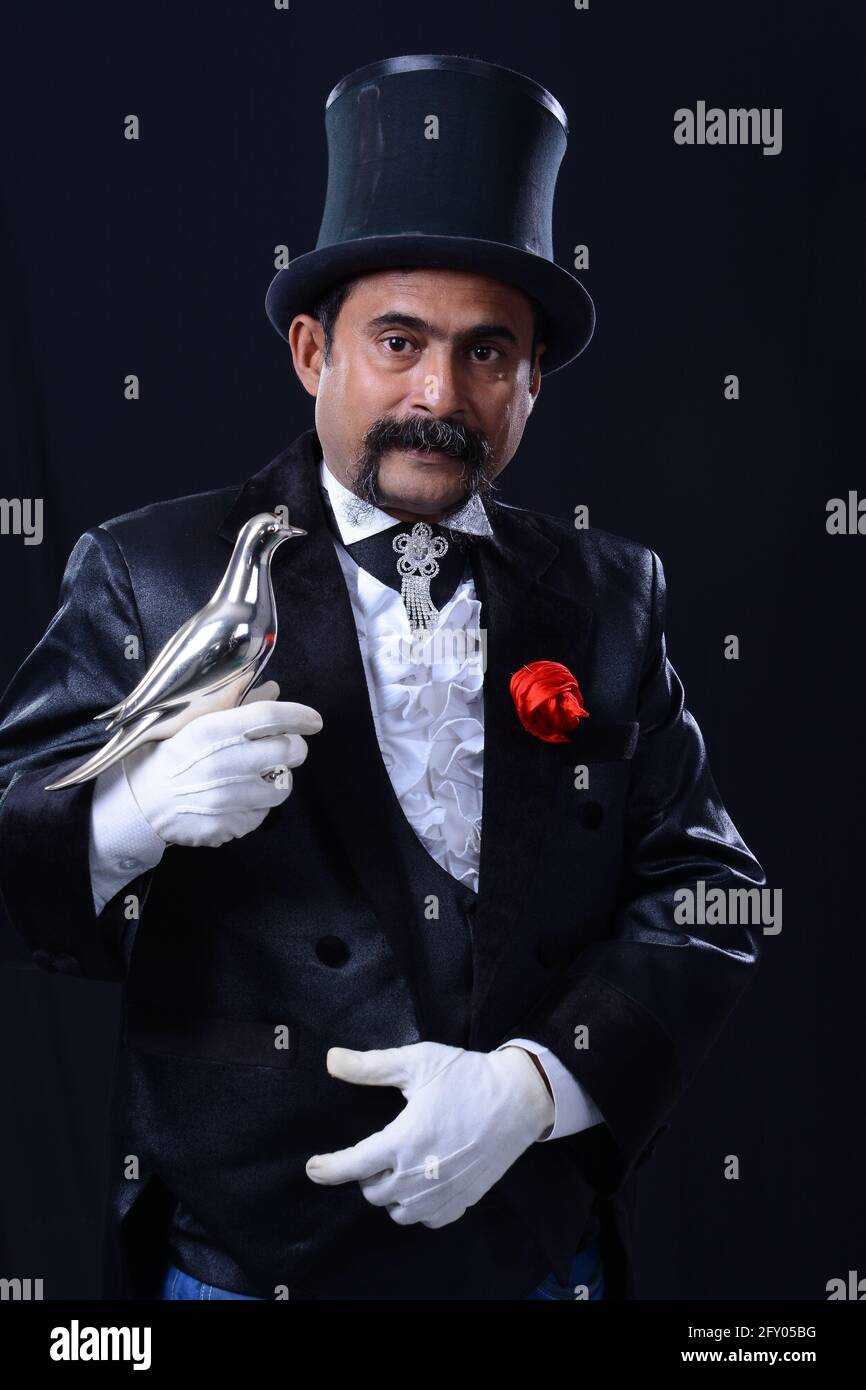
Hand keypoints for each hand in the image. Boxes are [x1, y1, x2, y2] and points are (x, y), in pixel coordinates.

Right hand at [122, 680, 322, 847]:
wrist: (139, 802)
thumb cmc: (170, 755)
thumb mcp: (196, 721)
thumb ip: (237, 704)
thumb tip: (274, 690)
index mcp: (213, 730)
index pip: (270, 717)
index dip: (298, 716)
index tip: (314, 721)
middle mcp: (223, 764)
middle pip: (288, 752)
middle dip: (293, 748)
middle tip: (284, 748)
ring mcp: (226, 799)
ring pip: (282, 787)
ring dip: (277, 779)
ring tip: (260, 776)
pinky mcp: (227, 826)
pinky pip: (262, 815)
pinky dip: (257, 806)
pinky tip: (239, 799)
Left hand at [305, 1041, 554, 1227]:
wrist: (520, 1098)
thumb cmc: (468, 1076)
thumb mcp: (418, 1062)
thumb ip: (371, 1066)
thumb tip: (332, 1060)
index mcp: (404, 1141)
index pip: (352, 1166)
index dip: (327, 1169)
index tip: (313, 1168)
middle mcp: (419, 1175)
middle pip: (372, 1191)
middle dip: (365, 1174)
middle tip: (375, 1151)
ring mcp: (442, 1193)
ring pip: (398, 1211)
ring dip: (390, 1193)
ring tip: (396, 1168)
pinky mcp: (463, 1201)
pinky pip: (427, 1220)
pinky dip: (418, 1207)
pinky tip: (422, 1184)